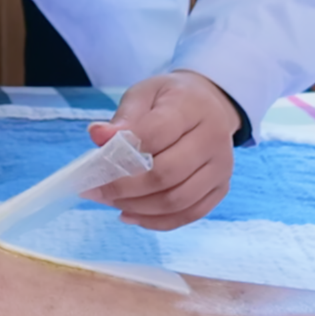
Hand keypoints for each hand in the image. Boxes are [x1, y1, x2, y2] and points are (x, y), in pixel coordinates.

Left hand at [86, 71, 239, 230]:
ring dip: (138, 208)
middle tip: (96, 191)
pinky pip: (189, 214)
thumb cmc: (170, 100)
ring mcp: (221, 167)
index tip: (93, 168)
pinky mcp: (221, 188)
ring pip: (177, 200)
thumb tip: (98, 136)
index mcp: (192, 107)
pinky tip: (131, 214)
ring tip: (111, 202)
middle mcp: (213, 139)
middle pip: (167, 174)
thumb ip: (123, 117)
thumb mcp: (144, 94)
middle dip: (125, 188)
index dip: (122, 155)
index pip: (156, 135)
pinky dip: (156, 221)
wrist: (210, 106)